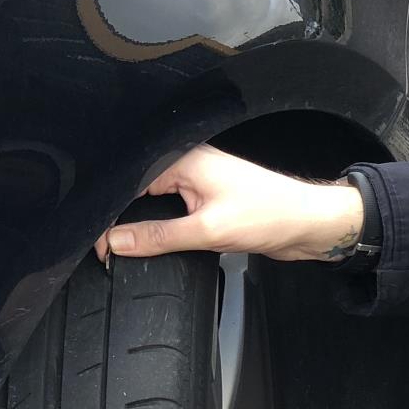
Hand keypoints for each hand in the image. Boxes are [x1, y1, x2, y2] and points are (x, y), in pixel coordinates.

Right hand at [97, 145, 364, 262]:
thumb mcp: (208, 230)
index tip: (98, 243)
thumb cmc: (270, 215)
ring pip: (153, 200)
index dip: (109, 212)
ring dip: (140, 223)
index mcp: (183, 159)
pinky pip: (171, 210)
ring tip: (119, 246)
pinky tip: (150, 241)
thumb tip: (116, 242)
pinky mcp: (207, 198)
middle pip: (137, 188)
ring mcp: (198, 180)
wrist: (309, 224)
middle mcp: (187, 163)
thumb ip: (159, 237)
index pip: (129, 181)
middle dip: (119, 217)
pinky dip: (160, 226)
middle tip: (105, 249)